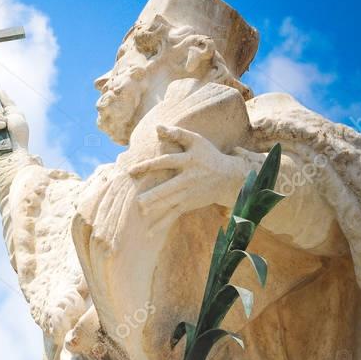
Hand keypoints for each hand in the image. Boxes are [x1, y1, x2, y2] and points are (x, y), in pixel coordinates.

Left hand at [132, 125, 246, 226]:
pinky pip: (173, 215)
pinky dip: (161, 223)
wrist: (228, 178)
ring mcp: (188, 193)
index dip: (149, 165)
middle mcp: (188, 178)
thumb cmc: (208, 156)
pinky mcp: (188, 204)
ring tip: (141, 213)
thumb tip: (157, 127)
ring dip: (156, 209)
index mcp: (188, 161)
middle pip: (168, 188)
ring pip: (170, 203)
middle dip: (154, 195)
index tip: (131, 170)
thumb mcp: (196, 141)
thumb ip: (177, 133)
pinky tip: (149, 232)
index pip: (166, 162)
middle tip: (138, 201)